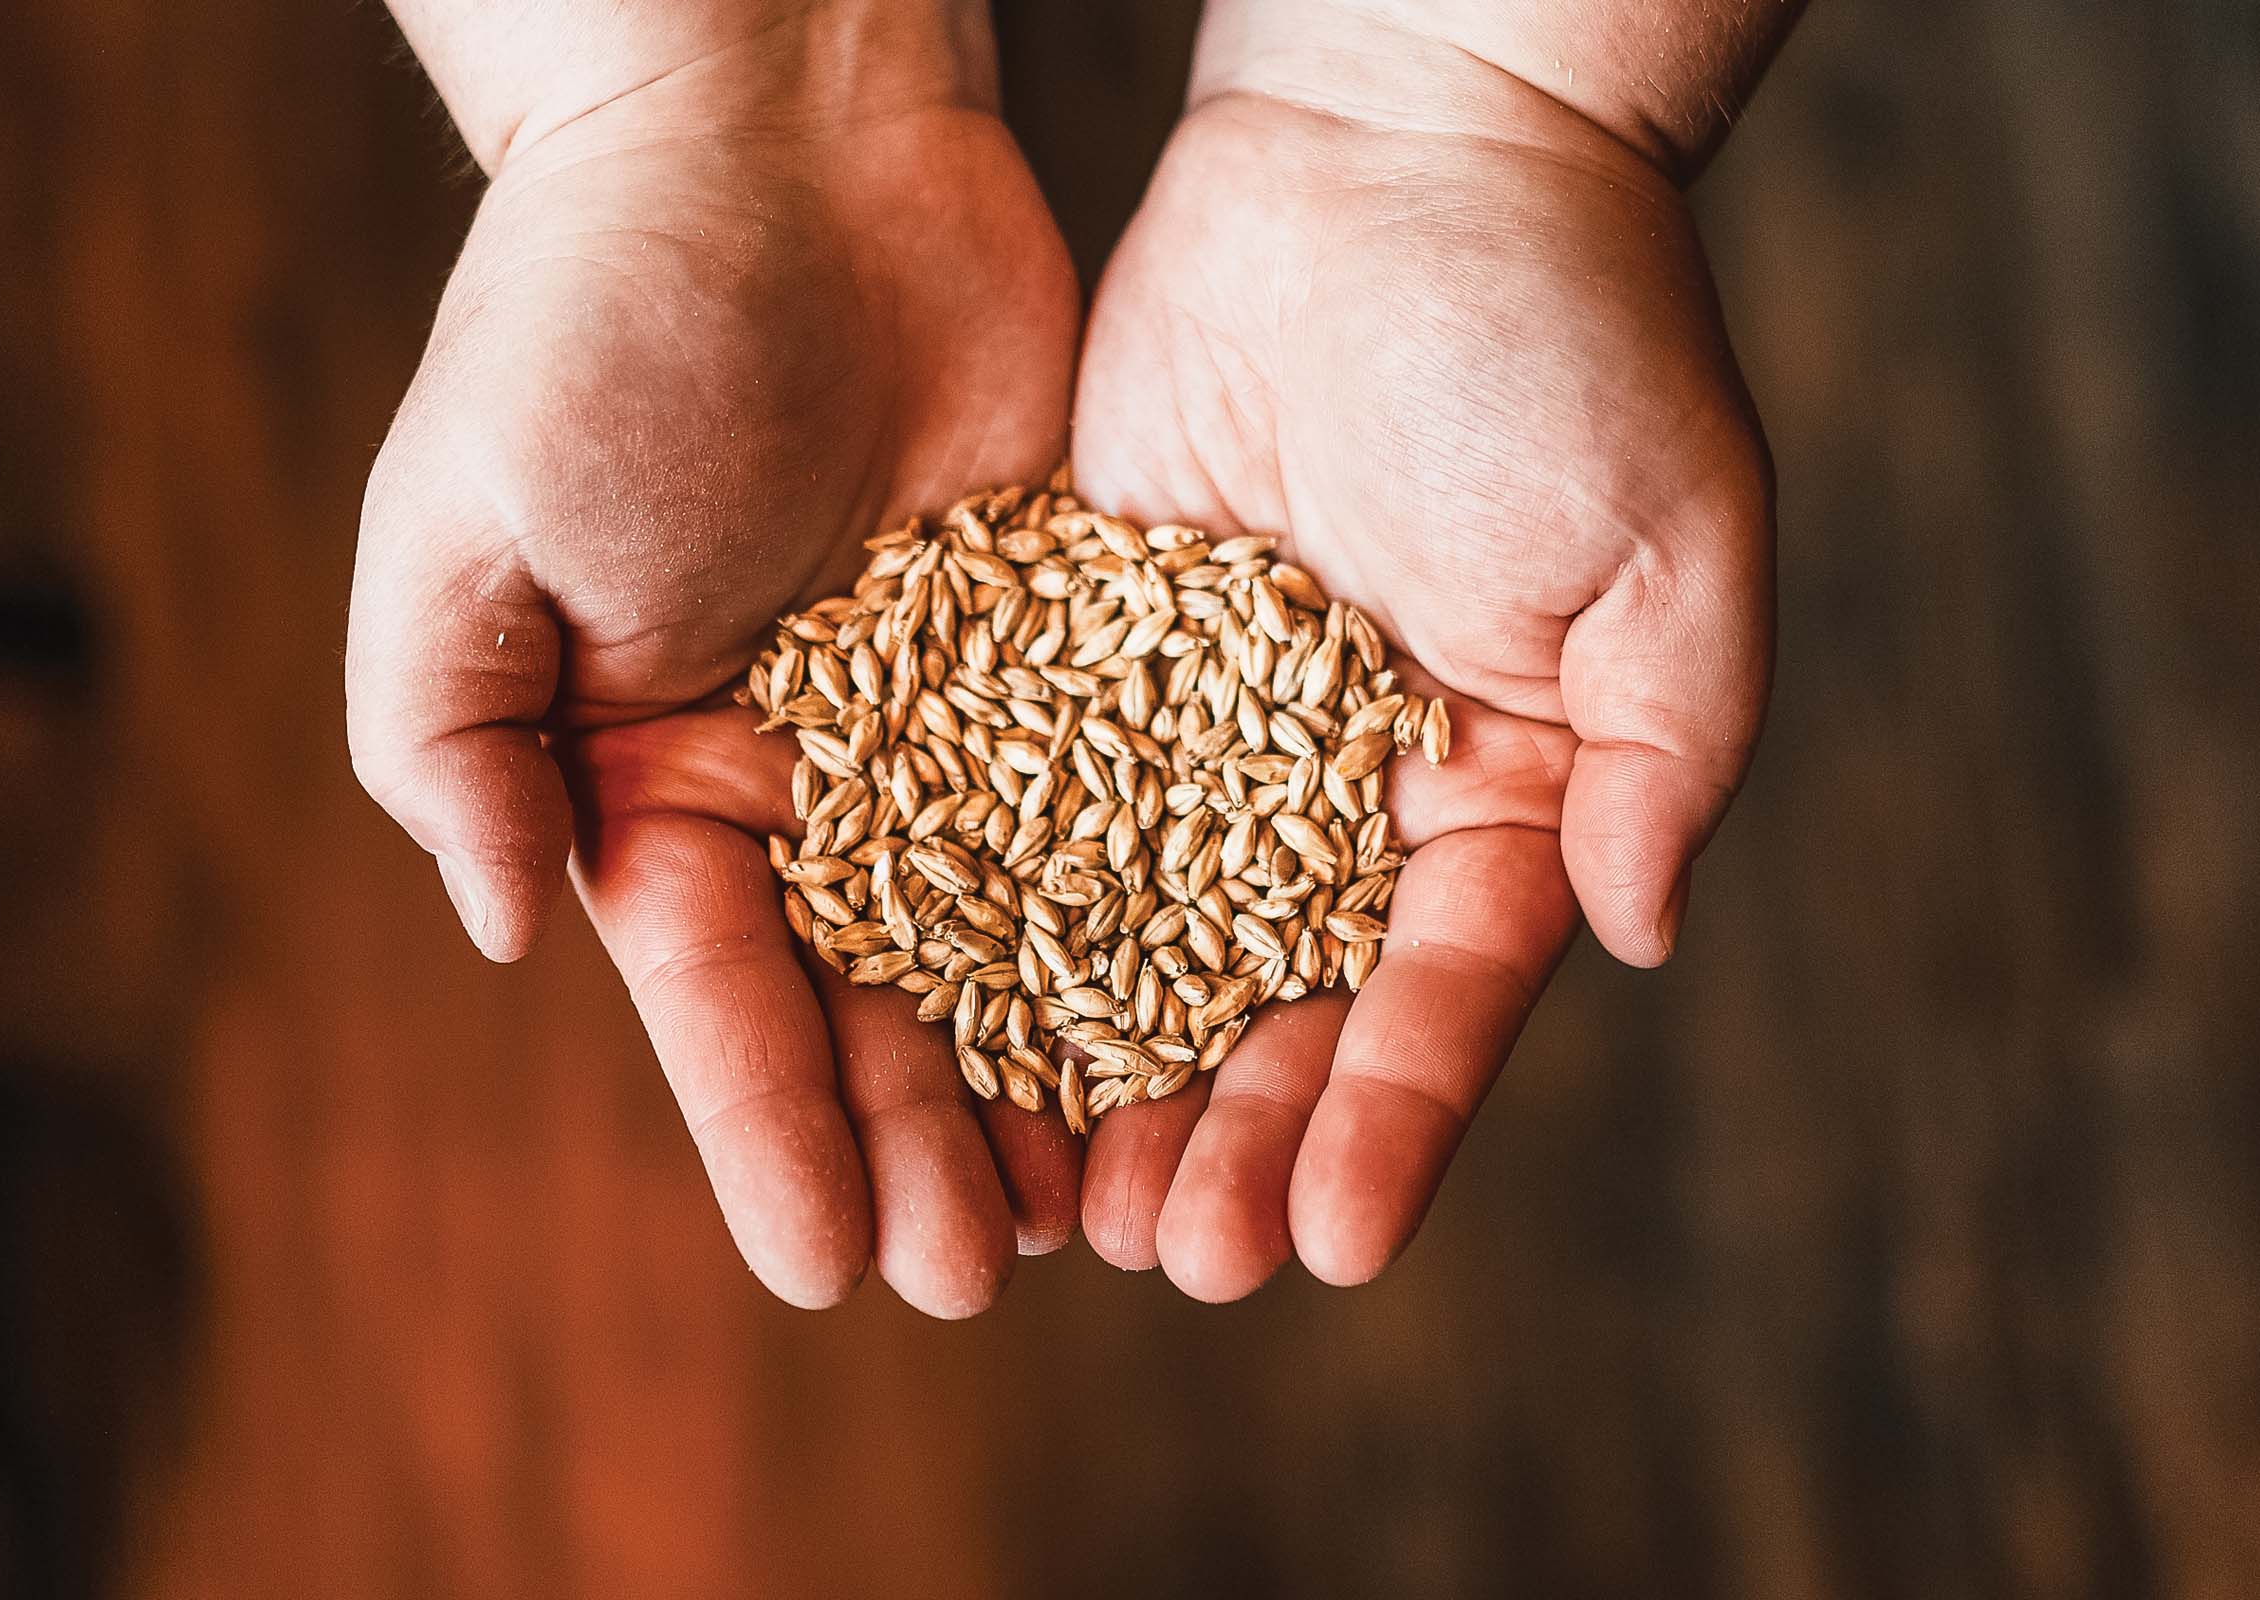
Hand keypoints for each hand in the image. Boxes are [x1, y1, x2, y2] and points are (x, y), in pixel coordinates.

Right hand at [346, 17, 1083, 1314]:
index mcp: (647, 770)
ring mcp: (938, 718)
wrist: (782, 129)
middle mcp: (795, 770)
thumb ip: (450, 736)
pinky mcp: (1058, 645)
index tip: (827, 1264)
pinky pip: (1115, 806)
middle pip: (865, 995)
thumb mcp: (461, 525)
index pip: (710, 992)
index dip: (769, 1130)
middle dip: (917, 1139)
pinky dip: (1150, 925)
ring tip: (1102, 1213)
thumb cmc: (595, 311)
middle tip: (991, 1274)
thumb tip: (500, 927)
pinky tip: (1199, 1034)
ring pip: (1002, 934)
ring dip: (1039, 1077)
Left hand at [1067, 55, 1773, 1296]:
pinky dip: (997, 920)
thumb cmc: (1566, 329)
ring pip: (1145, 941)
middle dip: (1232, 1134)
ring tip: (1054, 1208)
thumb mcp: (1671, 550)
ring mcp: (1208, 731)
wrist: (1394, 145)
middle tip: (1169, 1256)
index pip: (1444, 991)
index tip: (1326, 1242)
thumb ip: (1665, 755)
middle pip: (1285, 1004)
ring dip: (1105, 1078)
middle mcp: (1348, 787)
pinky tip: (948, 1030)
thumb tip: (1633, 934)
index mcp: (1500, 788)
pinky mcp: (1087, 654)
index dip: (1392, 1122)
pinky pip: (1034, 806)